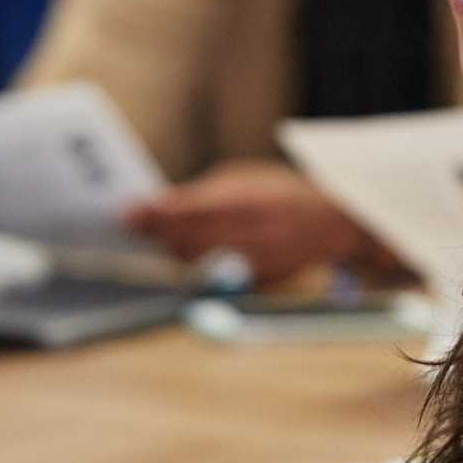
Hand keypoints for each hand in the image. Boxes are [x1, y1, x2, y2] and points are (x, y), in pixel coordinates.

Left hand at [124, 160, 375, 284]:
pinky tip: (180, 253)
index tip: (129, 212)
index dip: (159, 214)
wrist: (333, 224)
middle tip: (131, 225)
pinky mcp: (257, 282)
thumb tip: (159, 203)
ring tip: (153, 237)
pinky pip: (213, 276)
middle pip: (191, 240)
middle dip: (158, 233)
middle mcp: (255, 234)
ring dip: (170, 249)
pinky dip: (193, 264)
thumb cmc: (281, 194)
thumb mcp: (245, 179)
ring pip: (198, 261)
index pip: (195, 210)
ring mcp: (258, 262)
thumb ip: (203, 194)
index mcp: (252, 201)